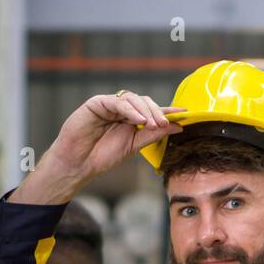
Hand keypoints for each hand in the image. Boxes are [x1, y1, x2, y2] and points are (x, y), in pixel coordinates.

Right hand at [9, 92, 183, 204]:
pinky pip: (117, 102)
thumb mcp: (133, 146)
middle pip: (144, 102)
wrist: (78, 165)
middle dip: (157, 112)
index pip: (151, 111)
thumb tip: (177, 127)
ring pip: (132, 99)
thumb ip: (153, 135)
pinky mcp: (97, 103)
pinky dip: (130, 110)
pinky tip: (138, 120)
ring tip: (152, 124)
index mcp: (130, 119)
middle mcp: (120, 110)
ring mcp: (108, 105)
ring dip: (145, 110)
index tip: (184, 114)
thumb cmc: (101, 156)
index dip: (167, 111)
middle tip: (165, 123)